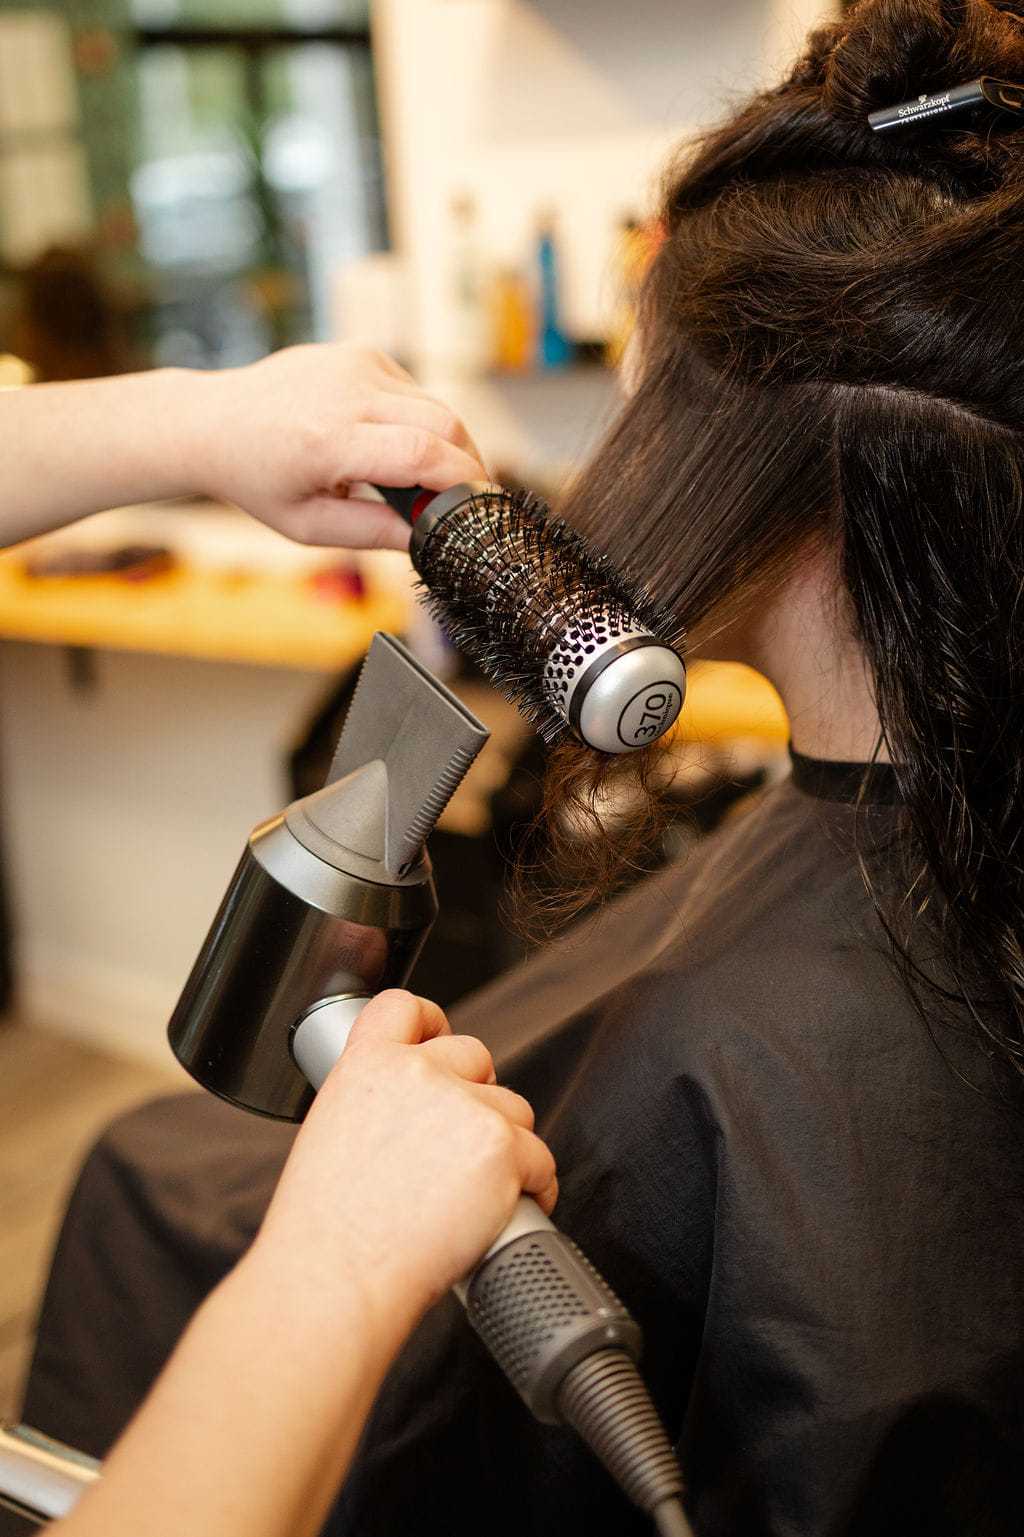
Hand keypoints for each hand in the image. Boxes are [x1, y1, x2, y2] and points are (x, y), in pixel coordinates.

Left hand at [192, 344, 484, 549]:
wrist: (213, 422)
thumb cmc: (258, 479)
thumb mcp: (309, 525)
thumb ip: (373, 532)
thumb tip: (429, 538)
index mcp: (327, 440)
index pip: (420, 453)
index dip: (461, 481)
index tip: (479, 507)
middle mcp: (345, 391)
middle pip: (444, 422)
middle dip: (468, 463)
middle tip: (468, 499)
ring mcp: (355, 363)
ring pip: (436, 404)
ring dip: (447, 443)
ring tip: (429, 478)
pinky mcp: (361, 352)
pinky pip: (414, 391)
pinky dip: (421, 420)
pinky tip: (395, 443)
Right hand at [251, 991, 557, 1343]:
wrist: (337, 1278)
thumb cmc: (325, 1230)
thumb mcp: (330, 1134)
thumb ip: (372, 1103)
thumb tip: (408, 1115)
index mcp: (367, 1064)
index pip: (405, 1007)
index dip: (430, 1023)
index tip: (440, 1044)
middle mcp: (417, 1073)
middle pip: (475, 1057)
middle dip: (476, 1096)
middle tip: (461, 1147)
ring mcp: (465, 1108)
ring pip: (513, 1109)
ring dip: (507, 1143)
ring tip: (481, 1190)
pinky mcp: (502, 1148)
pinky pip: (541, 1159)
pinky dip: (535, 1185)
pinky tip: (513, 1206)